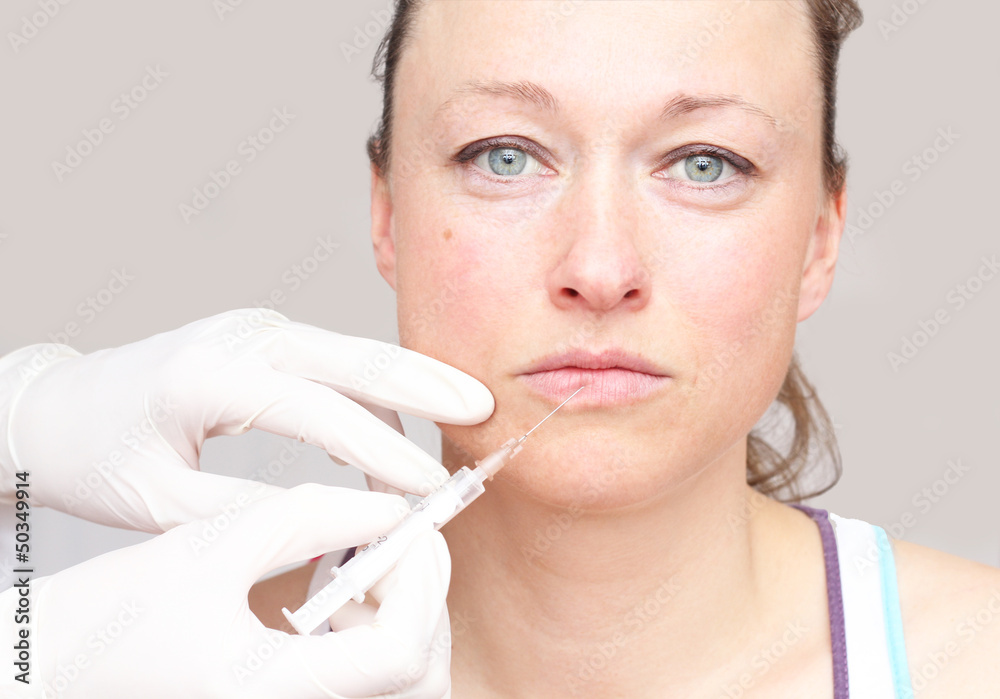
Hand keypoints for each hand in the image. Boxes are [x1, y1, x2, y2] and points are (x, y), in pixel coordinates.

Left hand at [0, 309, 492, 531]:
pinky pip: (333, 357)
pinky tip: (401, 421)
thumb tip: (334, 523)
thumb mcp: (164, 505)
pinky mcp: (263, 336)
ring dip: (407, 385)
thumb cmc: (99, 457)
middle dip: (425, 383)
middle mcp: (241, 338)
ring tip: (457, 424)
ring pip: (351, 352)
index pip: (317, 410)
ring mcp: (254, 329)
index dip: (380, 451)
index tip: (426, 486)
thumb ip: (253, 510)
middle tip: (482, 408)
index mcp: (209, 376)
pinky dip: (374, 387)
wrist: (58, 407)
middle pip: (352, 355)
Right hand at [0, 484, 451, 697]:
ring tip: (359, 560)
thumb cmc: (111, 618)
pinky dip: (368, 633)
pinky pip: (359, 682)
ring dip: (398, 614)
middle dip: (420, 598)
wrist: (54, 672)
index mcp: (276, 692)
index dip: (422, 582)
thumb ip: (309, 519)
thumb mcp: (211, 548)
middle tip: (397, 539)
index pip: (401, 654)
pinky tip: (335, 592)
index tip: (410, 526)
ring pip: (395, 684)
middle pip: (416, 678)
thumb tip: (391, 509)